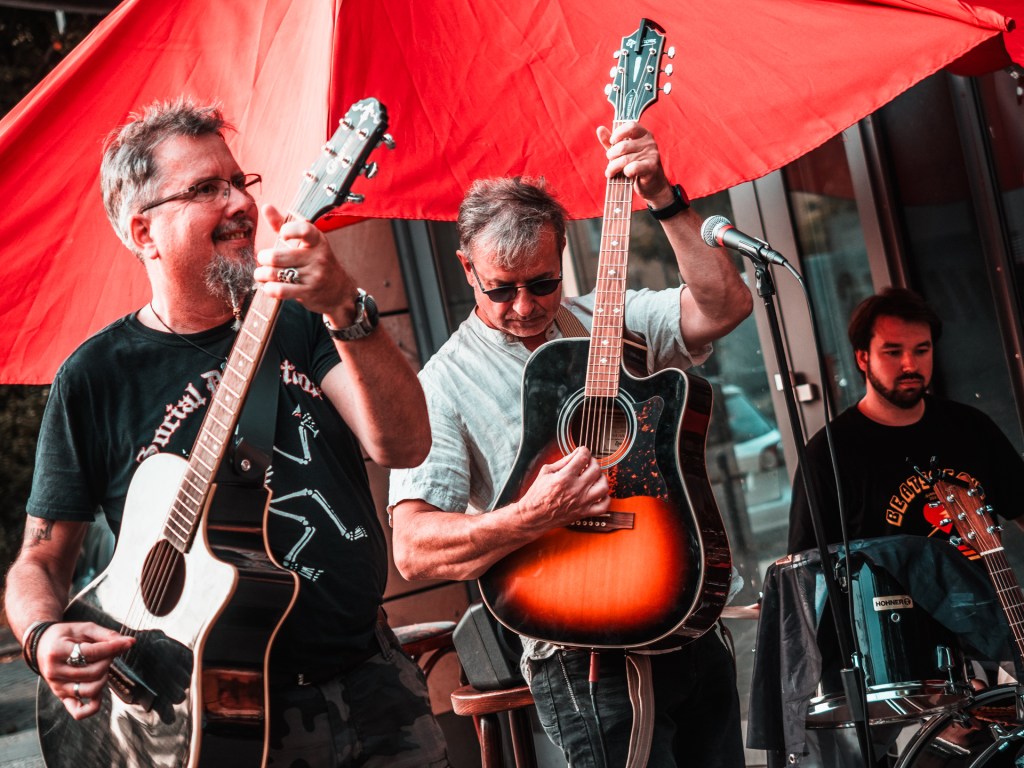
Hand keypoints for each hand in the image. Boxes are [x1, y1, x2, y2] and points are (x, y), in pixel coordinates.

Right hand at [36, 622, 134, 719]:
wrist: (41, 646)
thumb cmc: (65, 636)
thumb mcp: (83, 628)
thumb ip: (106, 634)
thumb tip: (128, 642)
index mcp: (57, 651)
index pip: (91, 653)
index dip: (114, 647)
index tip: (127, 643)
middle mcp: (55, 672)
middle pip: (93, 672)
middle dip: (109, 661)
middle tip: (111, 652)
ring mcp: (57, 687)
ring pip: (90, 690)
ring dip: (105, 678)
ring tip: (103, 666)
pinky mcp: (61, 696)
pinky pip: (78, 711)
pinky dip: (93, 707)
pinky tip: (100, 693)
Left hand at [254, 204, 359, 322]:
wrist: (339, 290)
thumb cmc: (315, 261)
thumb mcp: (305, 242)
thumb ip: (282, 225)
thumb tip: (265, 206)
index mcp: (317, 240)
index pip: (304, 230)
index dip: (288, 231)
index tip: (282, 236)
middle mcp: (317, 257)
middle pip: (277, 256)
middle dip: (263, 258)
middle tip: (263, 259)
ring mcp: (314, 276)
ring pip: (275, 274)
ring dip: (262, 274)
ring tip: (261, 274)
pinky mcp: (308, 293)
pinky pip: (280, 290)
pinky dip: (268, 288)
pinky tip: (269, 286)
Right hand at [515, 447, 609, 532]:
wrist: (534, 516)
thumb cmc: (537, 495)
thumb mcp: (545, 472)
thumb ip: (562, 461)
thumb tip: (575, 454)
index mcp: (564, 478)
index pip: (583, 457)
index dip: (584, 451)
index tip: (582, 451)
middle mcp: (575, 489)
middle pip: (596, 469)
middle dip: (593, 462)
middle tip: (587, 463)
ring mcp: (582, 502)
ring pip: (603, 486)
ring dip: (601, 478)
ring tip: (594, 477)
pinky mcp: (584, 513)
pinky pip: (603, 506)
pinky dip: (605, 498)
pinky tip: (599, 493)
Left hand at [597, 122, 672, 205]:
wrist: (652, 184)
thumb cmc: (636, 165)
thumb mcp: (622, 152)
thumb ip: (611, 141)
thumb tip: (600, 129)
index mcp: (644, 134)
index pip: (631, 126)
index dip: (618, 133)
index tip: (612, 142)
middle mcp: (650, 142)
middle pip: (623, 146)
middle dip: (611, 155)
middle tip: (609, 161)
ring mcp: (652, 154)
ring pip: (625, 159)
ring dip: (613, 167)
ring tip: (610, 172)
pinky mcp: (652, 168)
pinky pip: (633, 167)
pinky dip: (625, 172)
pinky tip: (624, 174)